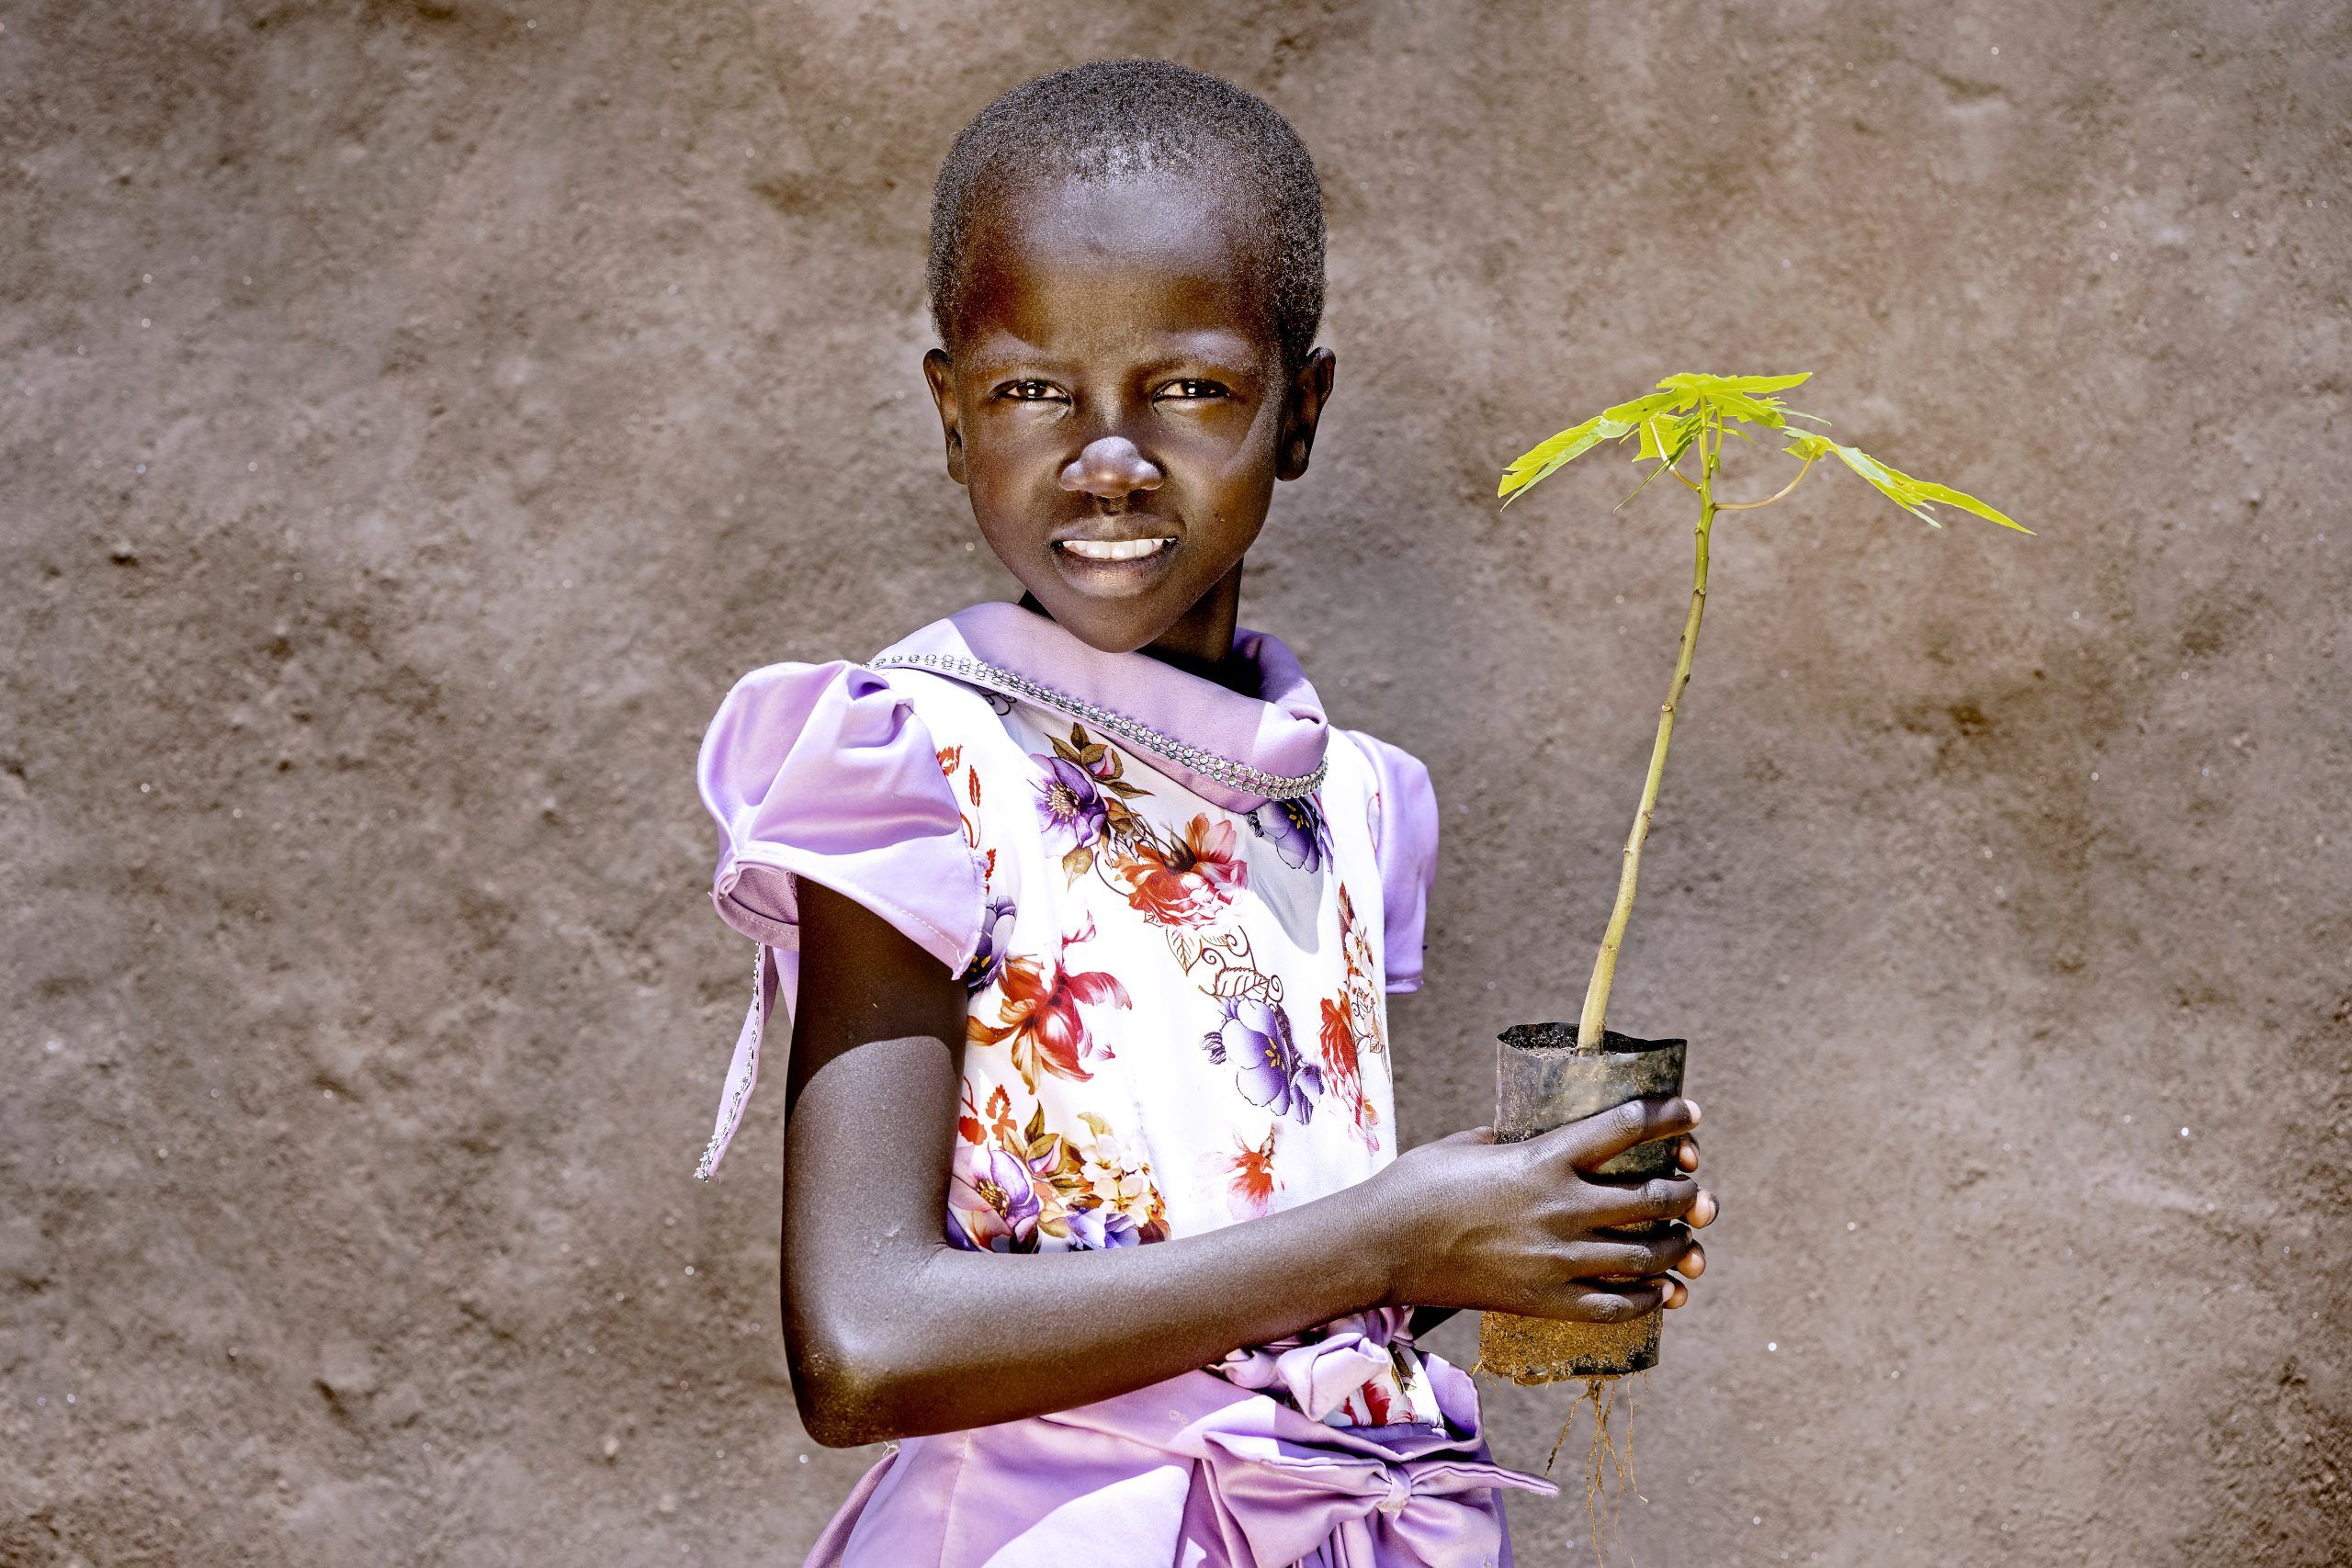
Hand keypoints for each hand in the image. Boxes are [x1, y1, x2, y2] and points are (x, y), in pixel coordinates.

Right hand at [1373, 1095, 1714, 1323]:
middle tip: (1697, 1190)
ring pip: (1646, 1255)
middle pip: (1652, 1199)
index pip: (1626, 1127)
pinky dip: (1649, 1298)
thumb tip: (1538, 1133)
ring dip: (1680, 1247)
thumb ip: (1514, 1138)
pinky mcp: (1544, 1301)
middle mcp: (1560, 1207)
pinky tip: (1662, 1291)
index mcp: (1542, 1158)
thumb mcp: (1470, 1142)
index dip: (1668, 1116)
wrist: (1381, 1247)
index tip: (1690, 1113)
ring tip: (1690, 1243)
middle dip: (1687, 1194)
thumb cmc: (1417, 1184)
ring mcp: (1556, 1259)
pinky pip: (1616, 1305)